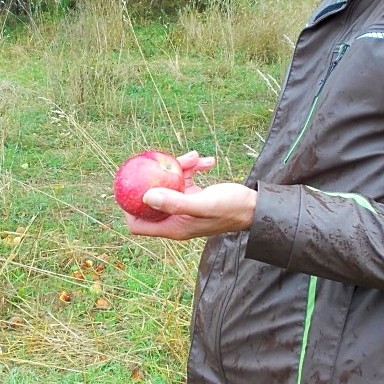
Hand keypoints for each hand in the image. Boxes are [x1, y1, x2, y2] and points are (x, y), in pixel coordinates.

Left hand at [123, 152, 256, 238]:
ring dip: (179, 167)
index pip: (138, 224)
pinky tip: (207, 161)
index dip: (129, 208)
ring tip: (195, 157)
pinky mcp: (196, 196)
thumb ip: (176, 202)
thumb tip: (146, 196)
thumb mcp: (203, 204)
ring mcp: (185, 207)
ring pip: (170, 184)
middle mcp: (176, 218)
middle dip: (153, 179)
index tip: (129, 186)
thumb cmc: (231, 208)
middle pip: (152, 199)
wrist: (255, 207)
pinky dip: (194, 168)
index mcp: (173, 227)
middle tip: (154, 160)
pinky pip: (186, 179)